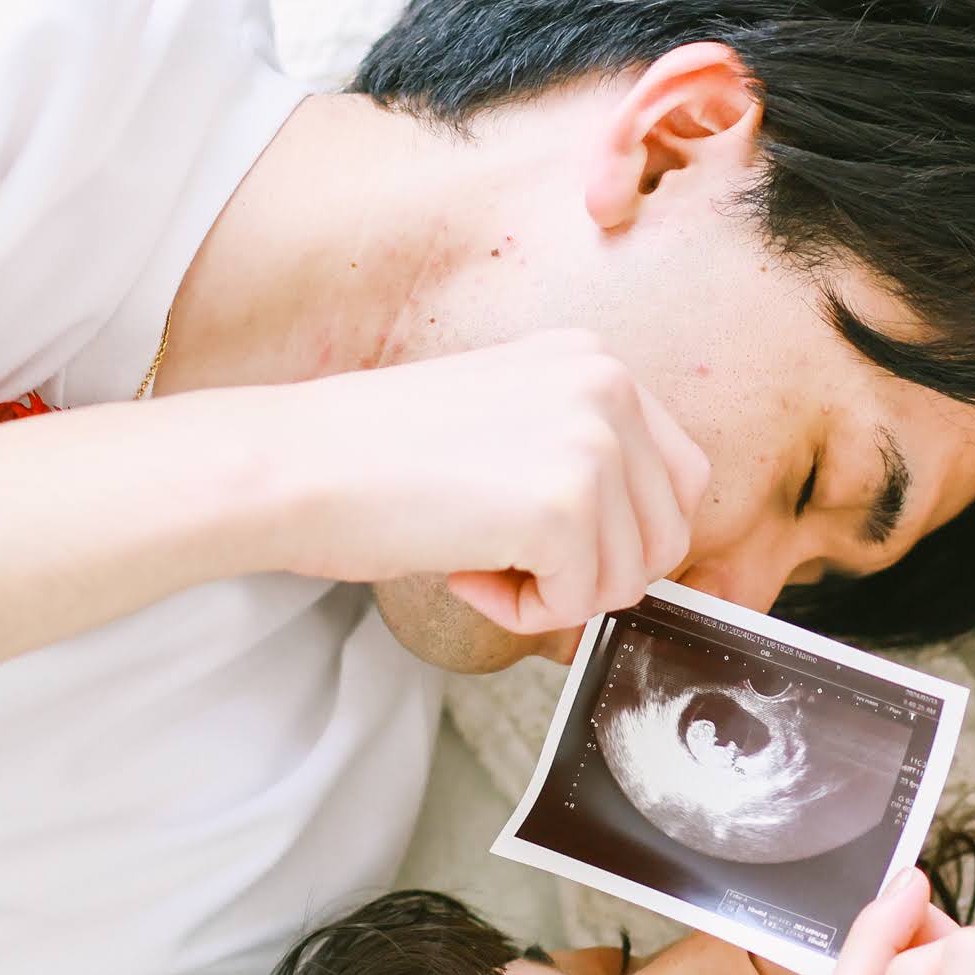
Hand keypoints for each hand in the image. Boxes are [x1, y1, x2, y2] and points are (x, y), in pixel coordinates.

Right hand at [245, 331, 714, 637]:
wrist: (295, 464)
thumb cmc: (374, 456)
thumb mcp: (506, 419)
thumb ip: (578, 456)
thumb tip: (639, 544)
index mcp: (594, 361)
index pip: (679, 479)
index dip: (622, 536)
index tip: (552, 544)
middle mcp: (608, 387)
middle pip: (666, 535)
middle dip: (592, 570)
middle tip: (506, 556)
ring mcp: (593, 443)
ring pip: (629, 578)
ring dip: (554, 594)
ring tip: (477, 556)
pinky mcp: (563, 506)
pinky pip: (579, 605)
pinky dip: (522, 613)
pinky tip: (463, 570)